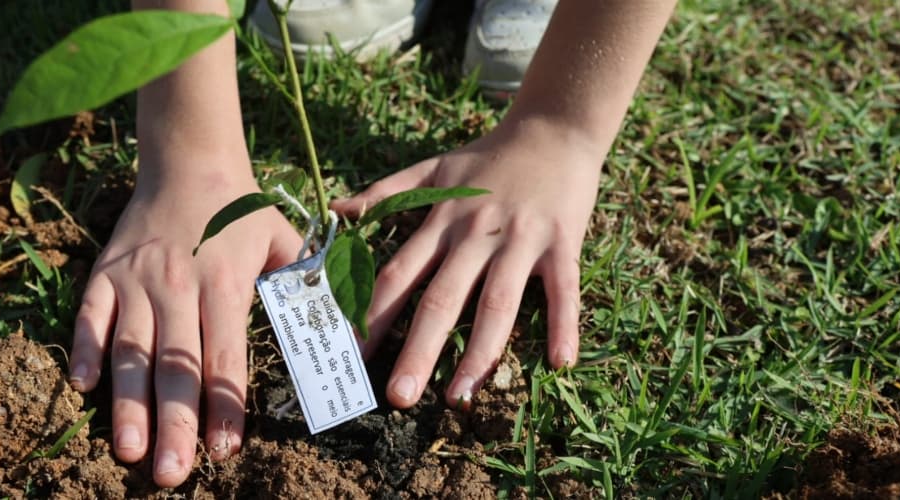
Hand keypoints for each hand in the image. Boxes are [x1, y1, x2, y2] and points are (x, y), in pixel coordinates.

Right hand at [67, 160, 300, 487]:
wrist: (189, 160)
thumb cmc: (243, 212)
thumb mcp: (286, 241)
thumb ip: (312, 284)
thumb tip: (351, 329)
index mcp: (226, 283)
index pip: (225, 355)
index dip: (225, 404)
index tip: (226, 449)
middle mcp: (178, 285)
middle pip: (175, 364)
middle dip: (173, 423)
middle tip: (171, 474)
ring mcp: (136, 280)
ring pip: (129, 349)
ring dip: (127, 402)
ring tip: (128, 450)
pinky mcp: (105, 273)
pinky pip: (91, 315)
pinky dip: (84, 349)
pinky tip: (81, 388)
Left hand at [333, 118, 602, 408]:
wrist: (555, 127)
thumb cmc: (490, 155)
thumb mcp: (434, 168)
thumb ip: (386, 191)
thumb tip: (336, 209)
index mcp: (441, 221)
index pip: (398, 274)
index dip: (371, 314)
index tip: (350, 354)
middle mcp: (476, 234)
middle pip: (442, 298)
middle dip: (417, 349)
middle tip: (396, 396)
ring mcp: (520, 240)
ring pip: (496, 303)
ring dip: (478, 353)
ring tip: (458, 397)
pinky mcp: (562, 242)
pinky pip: (563, 290)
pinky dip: (564, 325)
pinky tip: (560, 363)